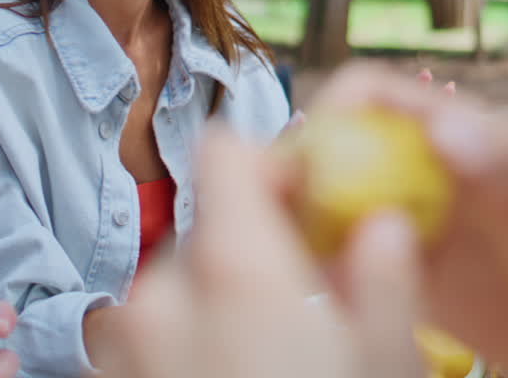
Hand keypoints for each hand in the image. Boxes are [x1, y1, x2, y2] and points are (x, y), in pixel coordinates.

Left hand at [106, 133, 425, 377]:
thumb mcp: (385, 364)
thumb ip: (384, 281)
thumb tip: (382, 227)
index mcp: (230, 269)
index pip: (222, 151)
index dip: (268, 166)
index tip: (302, 203)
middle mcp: (157, 299)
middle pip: (207, 229)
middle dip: (252, 253)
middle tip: (301, 308)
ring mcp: (121, 349)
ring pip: (177, 291)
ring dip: (214, 307)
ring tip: (261, 356)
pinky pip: (145, 343)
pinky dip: (180, 351)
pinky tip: (224, 377)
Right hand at [312, 64, 507, 377]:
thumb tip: (441, 126)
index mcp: (457, 134)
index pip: (372, 95)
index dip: (331, 112)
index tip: (306, 157)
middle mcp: (422, 170)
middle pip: (335, 148)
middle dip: (300, 174)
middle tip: (280, 220)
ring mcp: (408, 223)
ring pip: (330, 206)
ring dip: (303, 225)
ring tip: (298, 264)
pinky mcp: (401, 276)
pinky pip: (346, 265)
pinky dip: (325, 274)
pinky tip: (332, 301)